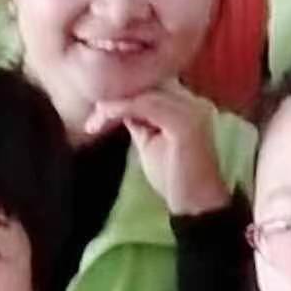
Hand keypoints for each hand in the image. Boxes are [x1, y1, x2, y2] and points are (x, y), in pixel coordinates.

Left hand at [85, 88, 231, 215]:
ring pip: (144, 93)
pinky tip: (103, 119)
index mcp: (189, 105)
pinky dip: (121, 109)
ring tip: (94, 122)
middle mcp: (194, 101)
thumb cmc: (174, 178)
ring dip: (114, 105)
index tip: (99, 115)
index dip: (124, 96)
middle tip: (93, 120)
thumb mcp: (149, 142)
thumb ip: (139, 120)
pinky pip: (146, 105)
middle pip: (148, 85)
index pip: (152, 88)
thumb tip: (118, 106)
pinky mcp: (185, 122)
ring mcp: (192, 109)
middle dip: (117, 98)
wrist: (196, 206)